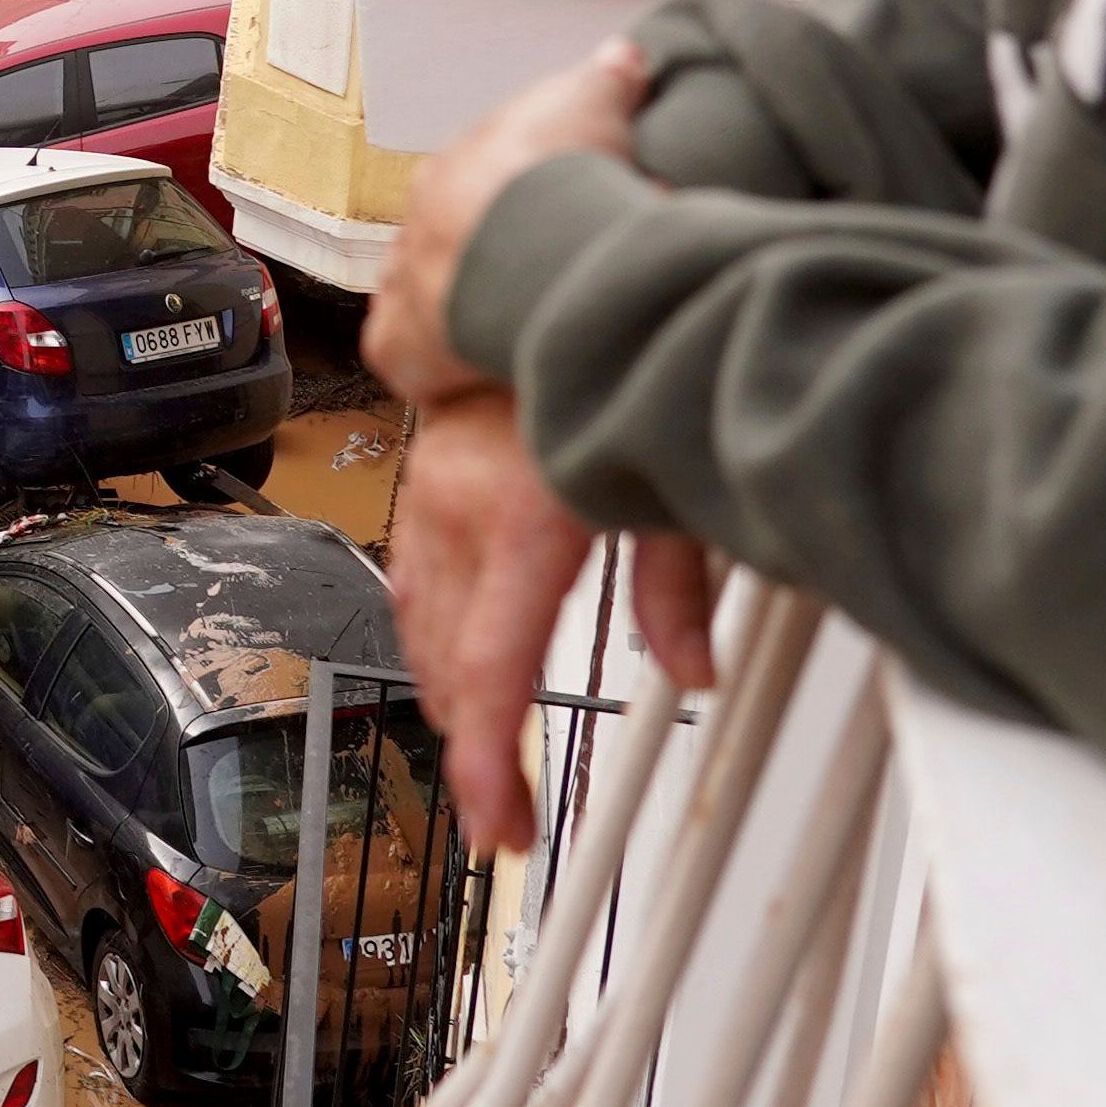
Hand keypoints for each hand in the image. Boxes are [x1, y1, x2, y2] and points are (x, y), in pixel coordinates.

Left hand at [365, 38, 641, 409]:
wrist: (536, 241)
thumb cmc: (566, 172)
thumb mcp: (596, 103)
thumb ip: (608, 79)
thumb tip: (622, 57)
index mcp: (455, 170)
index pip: (478, 188)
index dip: (518, 206)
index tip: (552, 223)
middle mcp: (416, 222)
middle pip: (449, 244)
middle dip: (487, 260)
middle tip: (540, 281)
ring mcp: (402, 282)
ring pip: (426, 299)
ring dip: (461, 313)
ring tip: (516, 330)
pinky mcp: (396, 344)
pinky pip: (409, 358)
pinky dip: (437, 369)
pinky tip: (476, 377)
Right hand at [394, 396, 726, 849]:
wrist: (530, 282)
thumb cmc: (608, 359)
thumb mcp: (669, 479)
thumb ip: (678, 586)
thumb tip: (694, 671)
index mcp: (522, 518)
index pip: (490, 671)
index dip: (486, 765)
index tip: (499, 824)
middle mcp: (458, 511)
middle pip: (447, 667)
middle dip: (475, 751)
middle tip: (509, 812)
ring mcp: (431, 495)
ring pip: (418, 631)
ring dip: (449, 699)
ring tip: (486, 755)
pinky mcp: (425, 482)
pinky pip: (411, 583)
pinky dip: (430, 639)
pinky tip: (451, 665)